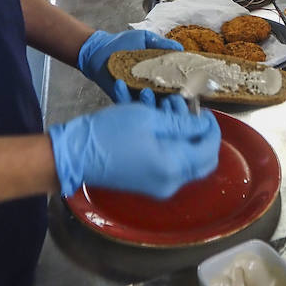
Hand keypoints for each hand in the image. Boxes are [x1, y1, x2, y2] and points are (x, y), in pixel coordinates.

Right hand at [48, 93, 220, 198]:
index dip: (211, 128)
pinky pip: (164, 158)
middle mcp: (170, 182)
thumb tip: (203, 125)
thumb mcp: (149, 119)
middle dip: (193, 128)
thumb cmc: (109, 133)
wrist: (75, 154)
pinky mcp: (146, 181)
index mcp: (174, 167)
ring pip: (181, 155)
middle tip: (179, 105)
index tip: (203, 109)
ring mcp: (158, 184)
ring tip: (154, 100)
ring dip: (173, 127)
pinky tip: (143, 110)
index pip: (209, 149)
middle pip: (199, 157)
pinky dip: (160, 137)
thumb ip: (183, 123)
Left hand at [76, 29, 180, 100]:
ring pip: (148, 108)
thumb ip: (163, 44)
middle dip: (171, 105)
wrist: (100, 48)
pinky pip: (125, 103)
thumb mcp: (146, 39)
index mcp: (160, 78)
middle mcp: (151, 91)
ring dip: (149, 102)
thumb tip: (181, 49)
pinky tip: (120, 83)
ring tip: (146, 91)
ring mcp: (136, 97)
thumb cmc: (124, 44)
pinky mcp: (121, 99)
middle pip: (167, 105)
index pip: (178, 91)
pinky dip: (123, 95)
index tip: (187, 91)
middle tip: (171, 98)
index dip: (185, 94)